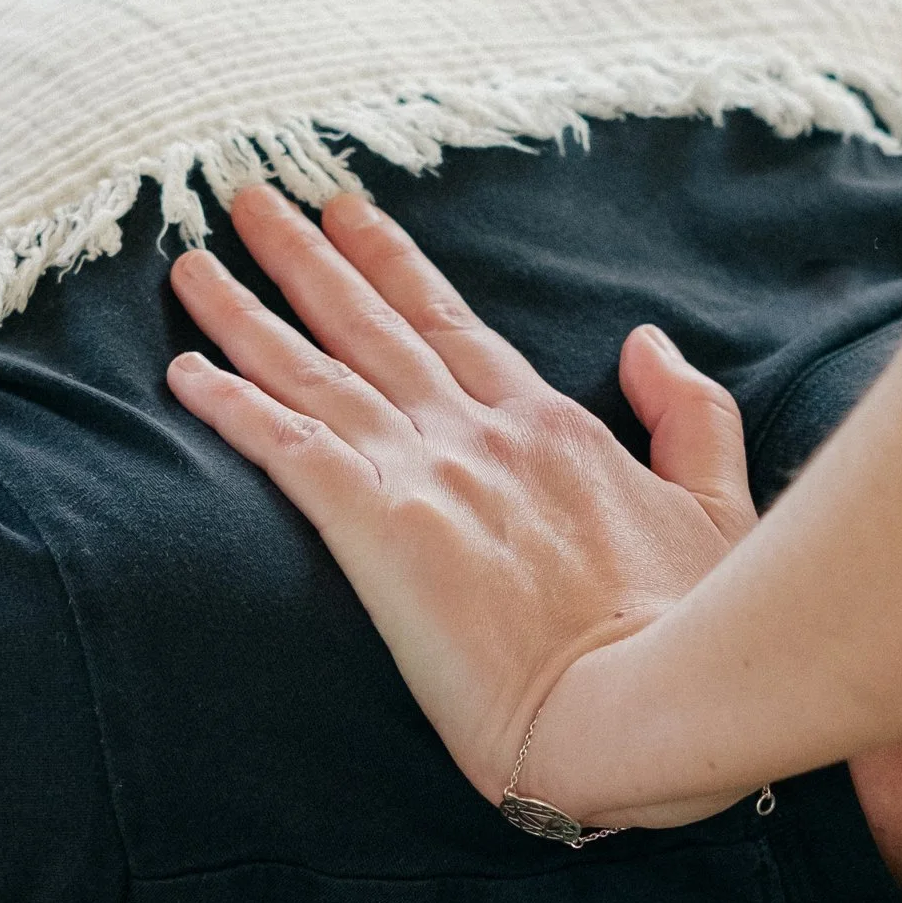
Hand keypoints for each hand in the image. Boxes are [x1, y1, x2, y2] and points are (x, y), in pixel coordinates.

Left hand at [164, 184, 754, 823]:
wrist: (657, 704)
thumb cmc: (694, 628)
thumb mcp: (716, 504)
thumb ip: (688, 415)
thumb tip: (645, 343)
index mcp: (550, 426)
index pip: (450, 324)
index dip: (390, 263)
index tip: (344, 213)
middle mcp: (480, 433)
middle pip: (370, 323)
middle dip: (302, 257)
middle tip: (247, 198)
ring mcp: (430, 475)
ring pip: (316, 372)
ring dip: (245, 314)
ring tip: (189, 265)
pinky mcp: (385, 532)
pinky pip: (291, 452)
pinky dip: (235, 408)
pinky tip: (184, 374)